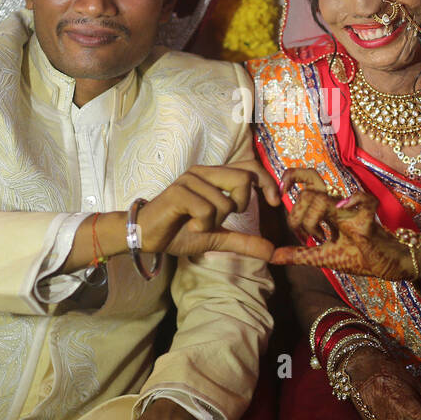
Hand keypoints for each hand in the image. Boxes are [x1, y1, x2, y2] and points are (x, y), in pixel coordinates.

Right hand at [135, 160, 281, 260]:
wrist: (146, 236)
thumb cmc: (179, 231)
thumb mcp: (217, 237)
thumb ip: (244, 241)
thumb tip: (272, 252)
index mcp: (215, 177)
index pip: (250, 167)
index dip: (267, 182)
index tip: (274, 202)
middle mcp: (204, 172)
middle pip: (243, 178)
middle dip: (241, 203)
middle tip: (224, 218)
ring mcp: (190, 180)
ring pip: (225, 201)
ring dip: (214, 222)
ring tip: (196, 224)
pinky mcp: (178, 192)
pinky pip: (206, 210)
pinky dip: (201, 225)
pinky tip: (188, 225)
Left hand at [271, 167, 420, 280]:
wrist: (390, 265)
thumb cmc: (361, 256)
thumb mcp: (324, 258)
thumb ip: (300, 255)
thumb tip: (272, 257)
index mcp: (328, 208)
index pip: (308, 181)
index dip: (292, 178)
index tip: (280, 193)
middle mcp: (339, 205)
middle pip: (311, 184)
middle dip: (296, 213)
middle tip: (302, 236)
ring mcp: (354, 211)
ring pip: (323, 198)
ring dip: (311, 221)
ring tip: (319, 239)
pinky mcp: (368, 222)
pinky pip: (363, 200)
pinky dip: (353, 202)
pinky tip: (341, 218)